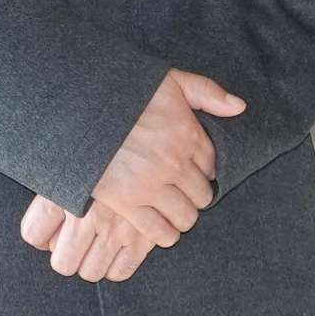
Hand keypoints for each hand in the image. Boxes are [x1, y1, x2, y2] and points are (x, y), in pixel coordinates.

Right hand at [19, 69, 246, 278]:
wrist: (75, 108)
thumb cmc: (121, 93)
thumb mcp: (168, 80)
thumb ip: (206, 92)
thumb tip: (239, 107)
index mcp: (186, 132)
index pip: (211, 164)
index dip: (203, 171)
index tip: (194, 173)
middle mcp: (175, 161)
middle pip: (201, 194)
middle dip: (195, 196)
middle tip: (183, 196)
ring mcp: (152, 184)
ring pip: (185, 216)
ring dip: (182, 217)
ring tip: (173, 214)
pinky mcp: (127, 203)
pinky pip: (158, 231)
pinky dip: (163, 234)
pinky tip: (160, 230)